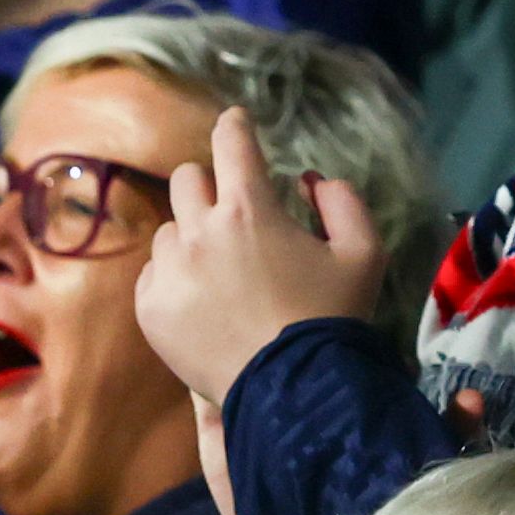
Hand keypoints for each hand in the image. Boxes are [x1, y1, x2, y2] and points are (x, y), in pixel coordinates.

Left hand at [133, 104, 385, 419]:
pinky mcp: (150, 308)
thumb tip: (308, 180)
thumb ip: (341, 201)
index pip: (232, 142)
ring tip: (221, 272)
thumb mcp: (364, 253)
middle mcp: (199, 230)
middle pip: (188, 179)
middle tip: (233, 212)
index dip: (235, 126)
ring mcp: (169, 270)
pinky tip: (204, 303)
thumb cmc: (331, 317)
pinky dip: (176, 278)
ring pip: (170, 230)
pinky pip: (153, 274)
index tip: (236, 123)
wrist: (293, 391)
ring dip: (193, 237)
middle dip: (212, 186)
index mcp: (250, 208)